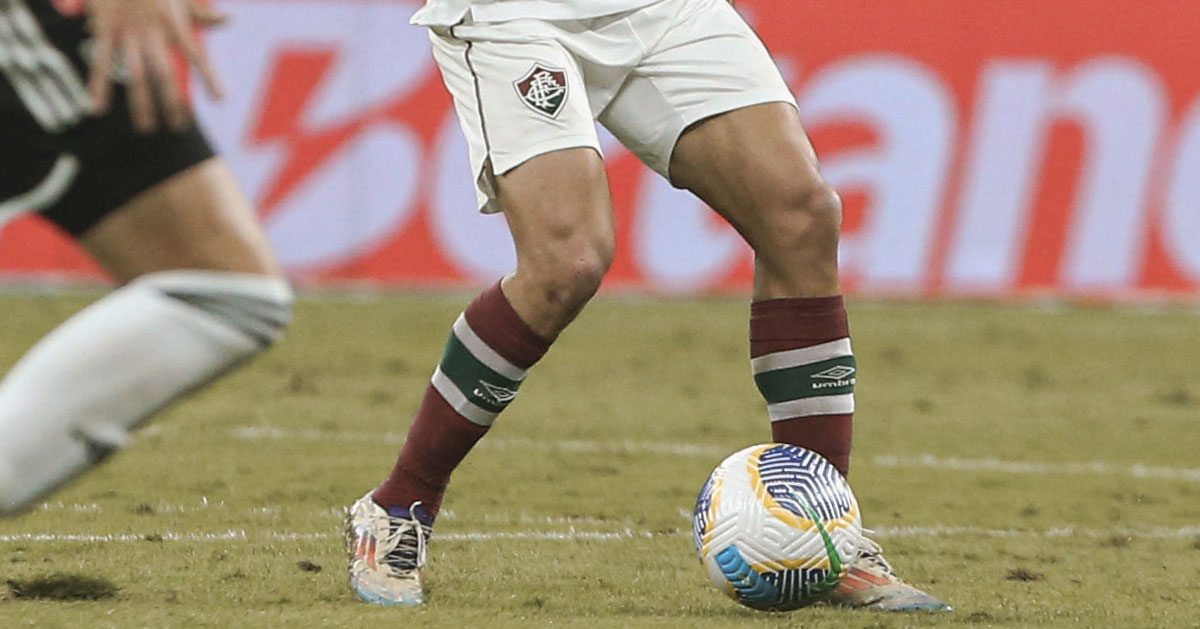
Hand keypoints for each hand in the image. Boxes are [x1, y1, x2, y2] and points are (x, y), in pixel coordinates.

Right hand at [87, 0, 225, 131]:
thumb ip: (203, 13)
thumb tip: (230, 19)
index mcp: (176, 23)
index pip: (198, 55)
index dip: (210, 77)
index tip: (221, 99)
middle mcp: (153, 32)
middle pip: (166, 74)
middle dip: (173, 103)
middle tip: (180, 128)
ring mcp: (128, 32)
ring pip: (135, 74)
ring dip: (140, 104)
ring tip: (146, 129)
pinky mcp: (105, 30)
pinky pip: (102, 62)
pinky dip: (98, 86)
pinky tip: (97, 109)